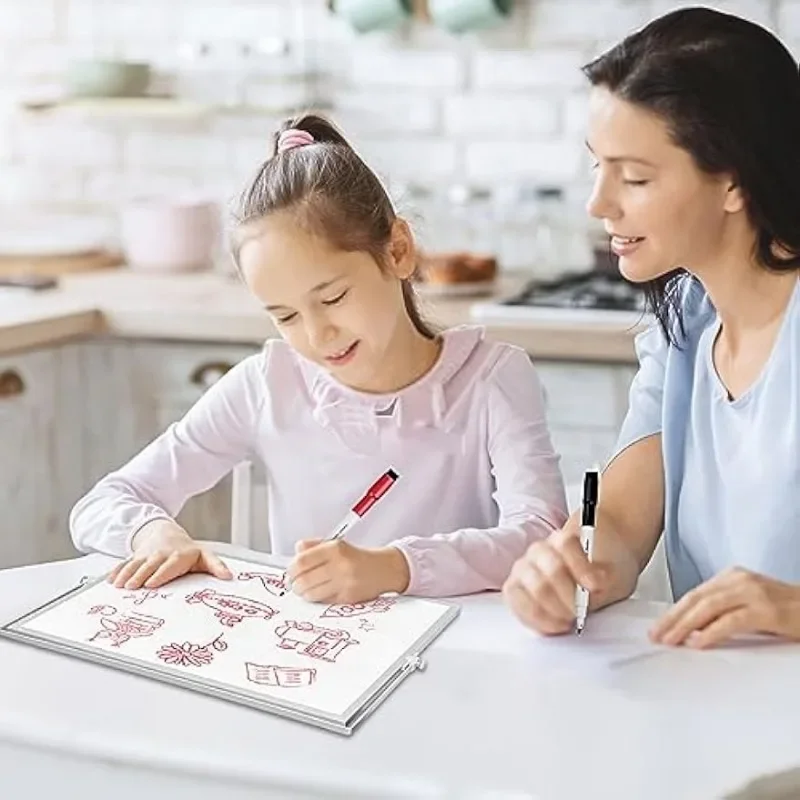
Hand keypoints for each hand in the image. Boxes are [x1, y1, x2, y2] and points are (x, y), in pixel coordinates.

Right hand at [108, 519, 232, 589]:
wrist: (168, 534)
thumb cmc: (188, 551)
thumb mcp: (204, 557)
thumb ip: (216, 566)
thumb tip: (229, 576)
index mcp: (179, 556)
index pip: (170, 565)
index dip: (161, 573)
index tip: (153, 583)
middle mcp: (161, 555)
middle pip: (150, 565)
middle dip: (141, 576)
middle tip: (132, 587)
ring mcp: (146, 555)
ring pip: (135, 564)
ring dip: (126, 574)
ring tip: (119, 586)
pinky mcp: (135, 557)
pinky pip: (124, 563)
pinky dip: (117, 571)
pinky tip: (110, 580)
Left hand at [287, 539, 409, 603]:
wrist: (384, 569)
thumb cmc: (357, 558)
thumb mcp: (337, 544)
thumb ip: (314, 546)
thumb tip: (296, 551)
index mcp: (335, 548)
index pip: (302, 561)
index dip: (292, 569)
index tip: (291, 572)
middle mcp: (340, 565)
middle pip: (304, 580)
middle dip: (295, 584)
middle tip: (295, 584)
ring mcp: (345, 583)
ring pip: (312, 594)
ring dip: (304, 594)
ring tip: (306, 590)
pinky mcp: (349, 598)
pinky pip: (324, 601)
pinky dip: (317, 599)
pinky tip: (320, 593)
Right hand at [502, 526, 616, 634]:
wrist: (591, 575)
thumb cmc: (600, 573)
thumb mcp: (614, 574)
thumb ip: (605, 580)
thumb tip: (592, 591)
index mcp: (562, 539)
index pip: (566, 545)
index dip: (581, 567)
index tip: (595, 586)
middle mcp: (539, 550)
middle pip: (552, 570)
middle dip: (570, 596)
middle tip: (582, 611)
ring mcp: (523, 569)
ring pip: (535, 589)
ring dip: (555, 610)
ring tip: (569, 620)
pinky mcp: (515, 589)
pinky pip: (518, 604)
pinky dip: (538, 620)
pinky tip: (554, 625)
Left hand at [649, 567, 799, 648]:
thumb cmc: (786, 610)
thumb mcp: (748, 604)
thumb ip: (723, 610)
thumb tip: (692, 630)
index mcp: (732, 577)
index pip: (694, 594)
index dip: (673, 612)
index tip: (657, 628)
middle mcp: (739, 580)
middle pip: (696, 599)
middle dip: (672, 619)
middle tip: (656, 636)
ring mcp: (753, 593)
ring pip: (708, 607)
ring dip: (685, 626)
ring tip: (671, 641)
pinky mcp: (766, 610)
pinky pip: (732, 621)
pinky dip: (711, 632)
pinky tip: (699, 643)